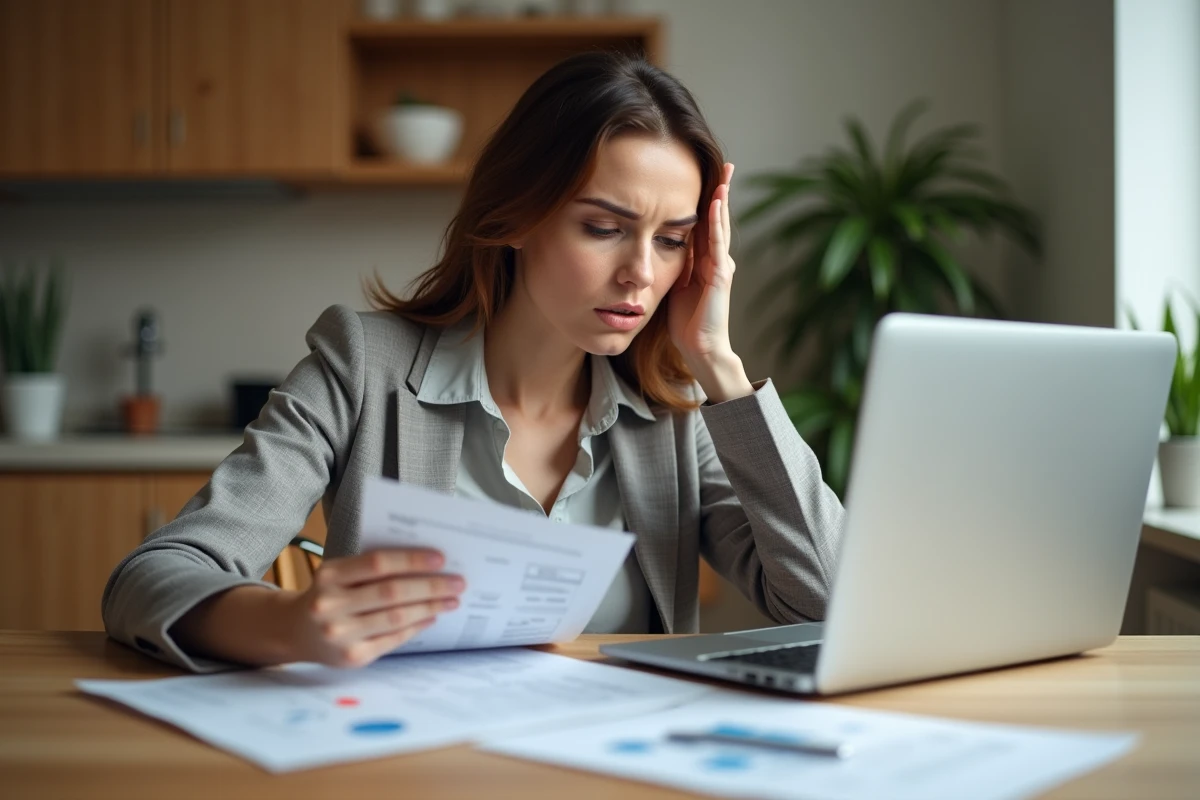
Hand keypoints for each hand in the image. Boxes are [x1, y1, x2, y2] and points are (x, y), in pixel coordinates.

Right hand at [282, 548, 464, 667]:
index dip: (411, 560)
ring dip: (430, 607)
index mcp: (329, 576)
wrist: (295, 631)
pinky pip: (393, 639)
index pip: (377, 563)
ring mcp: (341, 635)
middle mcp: (331, 605)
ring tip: (451, 600)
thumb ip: (371, 568)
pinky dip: (416, 626)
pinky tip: (431, 617)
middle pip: (391, 592)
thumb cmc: (328, 594)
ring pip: (396, 617)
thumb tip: (426, 564)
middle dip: (431, 586)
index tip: (441, 558)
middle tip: (457, 582)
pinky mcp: (352, 658)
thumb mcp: (338, 574)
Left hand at [668, 163, 753, 402]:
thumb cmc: (685, 323)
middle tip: (723, 164)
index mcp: (704, 262)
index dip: (705, 200)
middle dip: (720, 191)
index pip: (704, 223)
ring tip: (723, 175)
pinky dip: (716, 224)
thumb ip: (670, 265)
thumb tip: (653, 247)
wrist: (699, 349)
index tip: (704, 176)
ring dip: (722, 200)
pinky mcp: (721, 277)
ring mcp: (721, 267)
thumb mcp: (673, 285)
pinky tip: (715, 204)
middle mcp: (716, 260)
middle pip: (717, 218)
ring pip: (721, 226)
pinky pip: (717, 245)